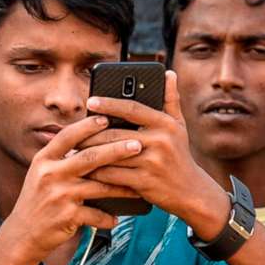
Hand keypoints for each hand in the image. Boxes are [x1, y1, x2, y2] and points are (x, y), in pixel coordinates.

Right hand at [0, 115, 142, 260]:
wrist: (22, 234)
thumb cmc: (38, 201)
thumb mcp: (41, 173)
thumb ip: (60, 158)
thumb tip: (88, 139)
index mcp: (44, 160)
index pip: (68, 136)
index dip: (88, 126)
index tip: (107, 118)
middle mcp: (50, 174)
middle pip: (89, 157)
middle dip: (117, 150)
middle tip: (137, 145)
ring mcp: (58, 196)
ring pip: (99, 186)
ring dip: (122, 187)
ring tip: (138, 186)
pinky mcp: (66, 216)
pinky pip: (95, 214)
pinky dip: (108, 218)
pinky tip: (117, 218)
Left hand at [87, 69, 229, 231]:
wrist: (191, 192)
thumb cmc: (179, 155)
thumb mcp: (179, 126)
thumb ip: (171, 100)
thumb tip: (168, 73)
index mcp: (166, 124)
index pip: (133, 108)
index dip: (110, 103)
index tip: (91, 101)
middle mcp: (161, 141)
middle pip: (116, 133)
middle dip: (92, 134)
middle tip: (74, 133)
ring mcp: (152, 163)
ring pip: (112, 155)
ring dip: (91, 154)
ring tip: (75, 150)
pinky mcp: (144, 182)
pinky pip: (113, 176)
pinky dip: (97, 173)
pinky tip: (86, 171)